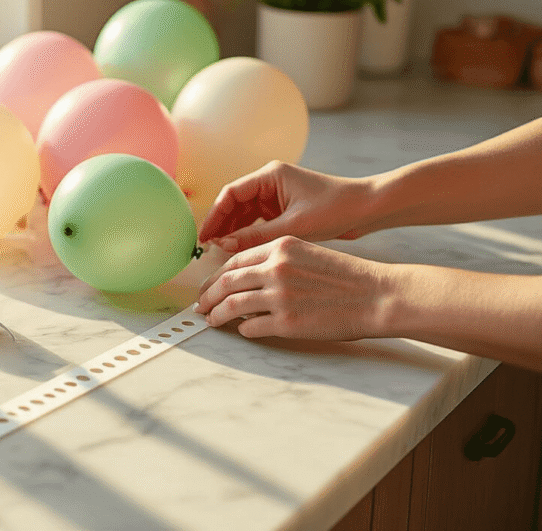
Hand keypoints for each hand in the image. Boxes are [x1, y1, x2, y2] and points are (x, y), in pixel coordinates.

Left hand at [194, 236, 388, 340]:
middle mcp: (276, 268)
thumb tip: (246, 280)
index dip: (216, 275)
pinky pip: (251, 327)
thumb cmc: (347, 277)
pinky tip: (244, 330)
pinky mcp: (287, 322)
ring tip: (212, 320)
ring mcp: (280, 295)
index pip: (235, 261)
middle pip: (226, 282)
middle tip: (200, 306)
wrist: (378, 295)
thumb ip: (276, 262)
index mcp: (281, 247)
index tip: (208, 286)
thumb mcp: (307, 254)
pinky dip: (243, 330)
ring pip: (232, 305)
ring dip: (217, 315)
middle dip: (207, 295)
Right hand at [198, 161, 375, 252]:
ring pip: (245, 215)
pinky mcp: (284, 209)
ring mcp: (277, 196)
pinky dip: (249, 235)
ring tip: (221, 253)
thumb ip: (256, 236)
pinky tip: (241, 251)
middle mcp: (270, 182)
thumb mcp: (294, 226)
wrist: (369, 209)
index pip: (231, 194)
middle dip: (221, 226)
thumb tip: (224, 245)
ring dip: (233, 232)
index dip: (214, 216)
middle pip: (234, 204)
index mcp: (270, 176)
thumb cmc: (337, 209)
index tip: (204, 236)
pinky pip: (258, 222)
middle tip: (208, 249)